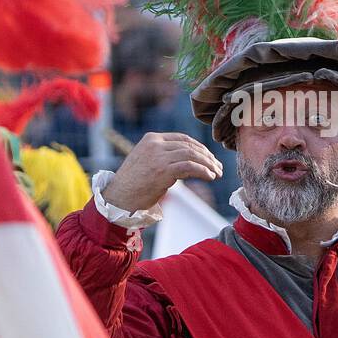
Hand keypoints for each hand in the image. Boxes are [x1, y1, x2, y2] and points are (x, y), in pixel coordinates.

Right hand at [103, 132, 222, 211]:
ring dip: (208, 165)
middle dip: (207, 156)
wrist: (119, 198)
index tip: (210, 158)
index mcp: (151, 139)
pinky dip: (203, 171)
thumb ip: (164, 156)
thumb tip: (189, 161)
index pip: (183, 139)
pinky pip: (190, 167)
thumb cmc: (133, 184)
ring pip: (192, 155)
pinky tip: (210, 177)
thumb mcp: (147, 162)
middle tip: (218, 167)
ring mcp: (159, 156)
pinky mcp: (163, 170)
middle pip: (190, 146)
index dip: (200, 148)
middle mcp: (155, 144)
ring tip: (217, 173)